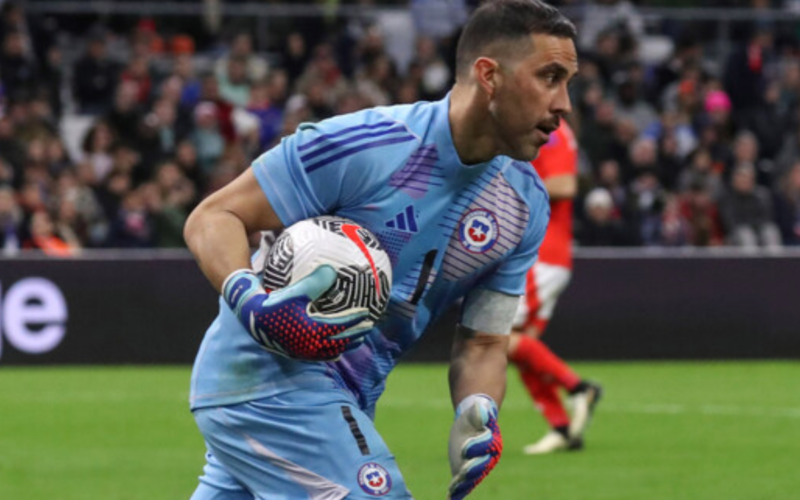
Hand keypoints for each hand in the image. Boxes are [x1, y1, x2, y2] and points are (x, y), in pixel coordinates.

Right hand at [222, 265, 371, 360]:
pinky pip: (319, 356)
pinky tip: (335, 351)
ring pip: (331, 351)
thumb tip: (332, 270)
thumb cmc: (275, 302)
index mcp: (314, 330)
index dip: (355, 319)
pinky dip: (331, 353)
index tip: (367, 312)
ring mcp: (304, 352)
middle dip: (356, 335)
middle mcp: (311, 344)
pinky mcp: (296, 354)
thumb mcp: (296, 290)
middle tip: (368, 327)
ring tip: (357, 341)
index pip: (342, 325)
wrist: (252, 319)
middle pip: (341, 341)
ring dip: (346, 345)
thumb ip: (316, 281)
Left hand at [447, 395, 502, 499]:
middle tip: (462, 472)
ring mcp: (477, 467)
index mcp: (492, 442)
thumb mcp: (475, 413)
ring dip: (464, 484)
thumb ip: (479, 414)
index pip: (485, 446)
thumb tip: (483, 411)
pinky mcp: (467, 472)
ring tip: (454, 490)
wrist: (472, 425)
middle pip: (480, 465)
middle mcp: (487, 458)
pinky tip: (451, 497)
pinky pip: (464, 483)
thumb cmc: (474, 417)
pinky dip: (458, 491)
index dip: (476, 447)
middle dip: (472, 469)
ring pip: (472, 477)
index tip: (465, 448)